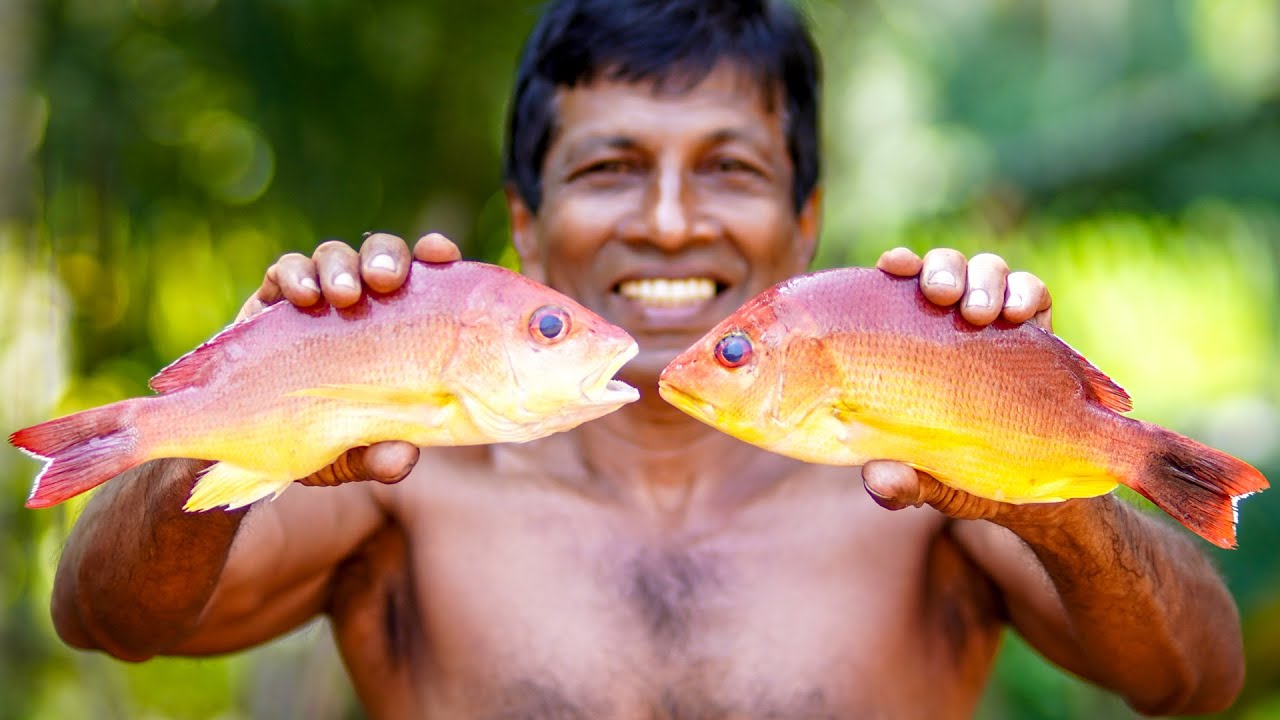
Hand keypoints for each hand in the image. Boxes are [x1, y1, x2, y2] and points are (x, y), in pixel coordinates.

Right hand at [235, 231, 462, 487]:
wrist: (244, 447)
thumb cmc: (319, 443)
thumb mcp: (352, 458)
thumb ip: (379, 458)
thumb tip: (404, 458)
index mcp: (399, 328)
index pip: (427, 279)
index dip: (435, 255)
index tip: (440, 252)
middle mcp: (362, 304)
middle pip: (380, 256)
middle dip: (384, 258)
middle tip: (384, 280)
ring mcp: (317, 299)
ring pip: (334, 257)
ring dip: (339, 267)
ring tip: (341, 296)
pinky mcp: (271, 302)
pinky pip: (284, 271)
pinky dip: (292, 274)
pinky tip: (296, 296)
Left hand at [866, 247, 1053, 519]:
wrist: (1032, 495)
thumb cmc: (961, 477)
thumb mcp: (930, 484)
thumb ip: (903, 484)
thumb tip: (877, 479)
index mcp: (910, 342)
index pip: (897, 288)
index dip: (897, 267)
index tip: (893, 267)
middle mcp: (951, 321)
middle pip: (945, 268)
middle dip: (943, 270)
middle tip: (941, 295)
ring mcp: (997, 321)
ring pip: (989, 271)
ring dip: (986, 280)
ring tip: (983, 313)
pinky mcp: (1040, 332)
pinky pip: (1035, 294)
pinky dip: (1028, 294)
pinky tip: (1023, 315)